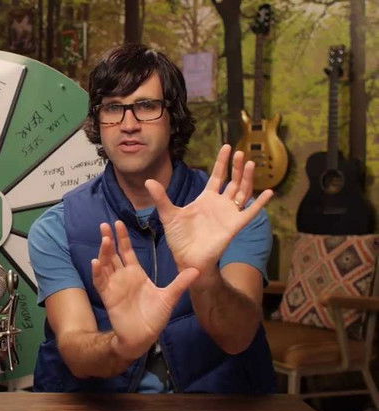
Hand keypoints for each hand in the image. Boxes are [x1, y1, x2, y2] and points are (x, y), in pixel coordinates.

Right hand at [92, 220, 198, 358]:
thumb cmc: (155, 317)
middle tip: (105, 225)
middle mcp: (123, 277)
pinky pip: (100, 282)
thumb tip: (197, 269)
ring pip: (105, 265)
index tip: (118, 223)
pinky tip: (96, 262)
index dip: (123, 238)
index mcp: (136, 273)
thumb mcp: (169, 297)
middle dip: (109, 239)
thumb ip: (180, 283)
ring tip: (104, 240)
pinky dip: (97, 272)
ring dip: (103, 252)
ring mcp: (114, 286)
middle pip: (113, 254)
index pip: (126, 251)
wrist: (144, 336)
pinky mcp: (108, 296)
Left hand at [144, 144, 272, 272]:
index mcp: (206, 199)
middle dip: (236, 167)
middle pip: (232, 180)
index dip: (222, 162)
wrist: (187, 258)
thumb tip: (148, 180)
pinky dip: (260, 203)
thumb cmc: (179, 238)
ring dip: (247, 179)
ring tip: (250, 164)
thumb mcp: (168, 214)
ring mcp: (229, 214)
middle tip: (240, 152)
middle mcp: (220, 204)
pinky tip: (269, 192)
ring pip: (242, 192)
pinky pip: (250, 212)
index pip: (217, 176)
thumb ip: (161, 197)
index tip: (227, 146)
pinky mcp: (235, 225)